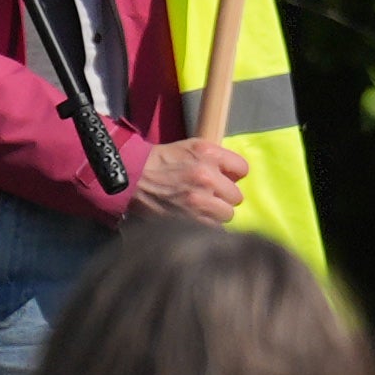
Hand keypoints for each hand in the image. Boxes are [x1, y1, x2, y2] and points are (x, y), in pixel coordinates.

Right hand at [123, 136, 252, 226]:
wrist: (132, 177)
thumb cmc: (162, 161)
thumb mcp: (190, 147)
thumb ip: (215, 158)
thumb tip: (235, 176)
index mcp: (208, 154)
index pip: (243, 169)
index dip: (233, 175)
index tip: (224, 179)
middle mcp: (207, 176)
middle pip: (236, 196)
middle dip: (224, 197)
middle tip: (210, 196)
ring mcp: (199, 200)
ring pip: (227, 214)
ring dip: (216, 213)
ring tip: (201, 209)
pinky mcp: (190, 218)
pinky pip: (213, 227)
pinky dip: (206, 225)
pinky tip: (194, 218)